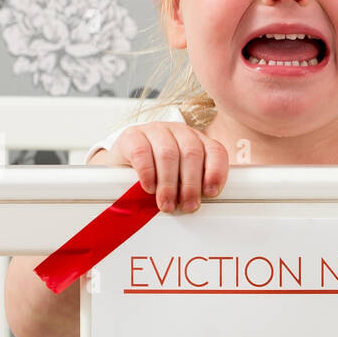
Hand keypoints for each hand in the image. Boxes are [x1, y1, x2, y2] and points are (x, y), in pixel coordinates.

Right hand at [105, 123, 229, 212]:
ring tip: (166, 203)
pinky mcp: (132, 135)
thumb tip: (199, 205)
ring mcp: (156, 130)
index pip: (215, 151)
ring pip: (168, 154)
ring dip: (169, 184)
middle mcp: (179, 132)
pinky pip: (142, 152)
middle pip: (192, 153)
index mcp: (197, 141)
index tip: (210, 193)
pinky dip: (147, 173)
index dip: (216, 172)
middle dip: (191, 184)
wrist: (121, 166)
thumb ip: (193, 187)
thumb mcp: (179, 180)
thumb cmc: (156, 175)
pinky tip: (149, 187)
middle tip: (187, 205)